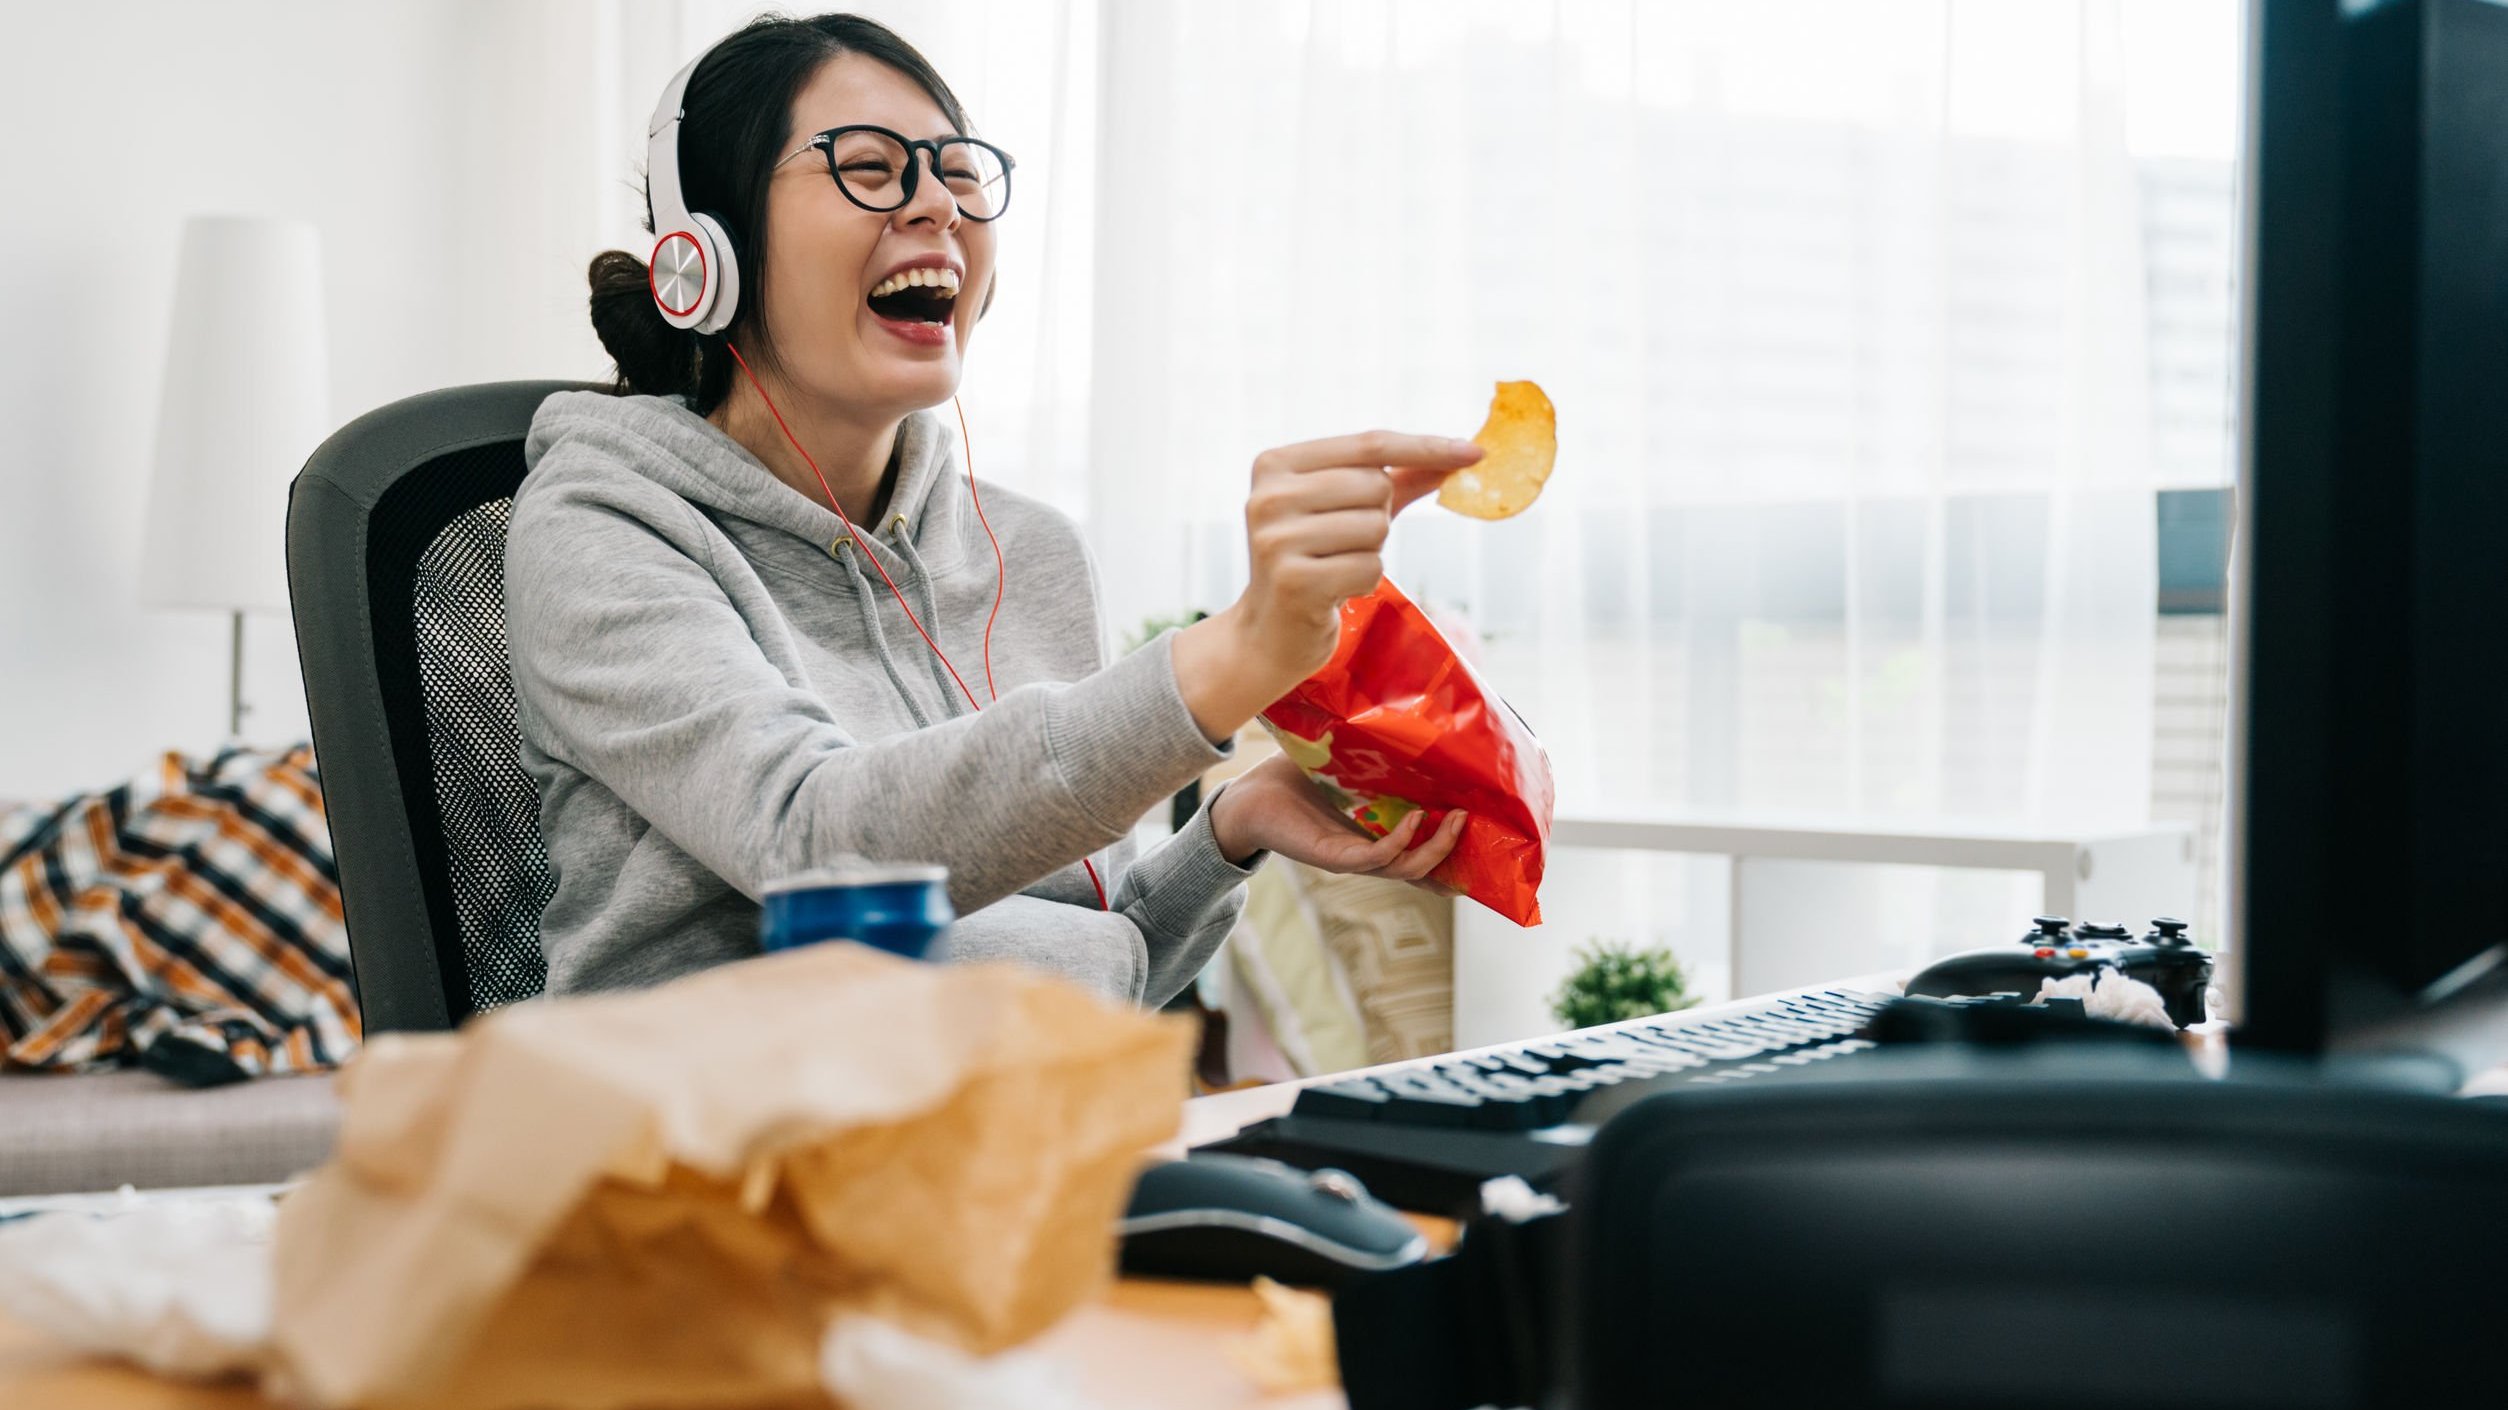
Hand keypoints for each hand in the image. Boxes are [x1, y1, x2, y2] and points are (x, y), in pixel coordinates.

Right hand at [1172, 431, 1482, 741]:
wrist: (1269, 632)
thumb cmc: (1315, 561)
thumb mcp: (1347, 510)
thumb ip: (1398, 479)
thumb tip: (1460, 454)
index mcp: (1276, 464)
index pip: (1368, 445)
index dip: (1425, 447)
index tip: (1475, 452)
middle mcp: (1268, 496)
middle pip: (1375, 486)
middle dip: (1379, 516)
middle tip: (1344, 542)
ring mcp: (1276, 539)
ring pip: (1376, 527)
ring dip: (1371, 551)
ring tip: (1334, 566)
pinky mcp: (1293, 581)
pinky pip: (1369, 568)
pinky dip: (1364, 581)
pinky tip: (1333, 590)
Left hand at [1208, 755, 1466, 892]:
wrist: (1248, 797)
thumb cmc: (1294, 778)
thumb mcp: (1346, 764)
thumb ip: (1376, 751)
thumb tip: (1410, 716)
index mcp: (1376, 834)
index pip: (1422, 851)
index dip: (1454, 852)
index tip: (1487, 835)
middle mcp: (1369, 852)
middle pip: (1424, 867)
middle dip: (1455, 850)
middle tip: (1476, 819)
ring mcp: (1352, 857)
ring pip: (1407, 868)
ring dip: (1436, 847)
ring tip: (1457, 819)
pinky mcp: (1333, 857)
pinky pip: (1375, 858)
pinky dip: (1399, 841)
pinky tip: (1416, 819)